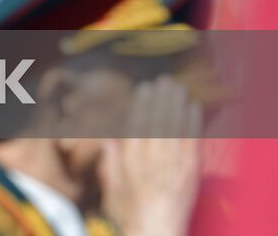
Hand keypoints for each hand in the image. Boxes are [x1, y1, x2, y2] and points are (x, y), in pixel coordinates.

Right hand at [98, 76, 202, 235]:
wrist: (155, 232)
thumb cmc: (131, 213)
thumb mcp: (113, 185)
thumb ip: (111, 160)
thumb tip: (107, 138)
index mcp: (130, 160)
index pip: (136, 124)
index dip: (141, 104)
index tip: (144, 88)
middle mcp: (151, 158)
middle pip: (157, 120)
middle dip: (160, 98)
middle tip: (164, 80)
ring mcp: (172, 165)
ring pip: (175, 126)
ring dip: (176, 104)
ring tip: (177, 88)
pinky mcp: (190, 172)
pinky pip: (193, 141)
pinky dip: (193, 122)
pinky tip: (193, 108)